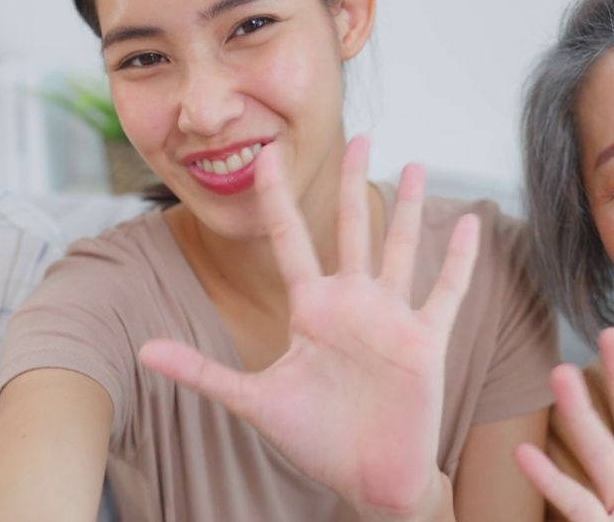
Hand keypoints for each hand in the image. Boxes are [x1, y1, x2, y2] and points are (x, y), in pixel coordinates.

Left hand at [139, 136, 477, 520]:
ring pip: (399, 248)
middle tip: (358, 135)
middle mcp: (351, 303)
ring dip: (408, 207)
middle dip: (352, 181)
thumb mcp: (253, 400)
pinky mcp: (425, 340)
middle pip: (351, 227)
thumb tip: (142, 351)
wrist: (365, 478)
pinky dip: (460, 258)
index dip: (276, 196)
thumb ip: (201, 371)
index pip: (290, 238)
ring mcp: (390, 318)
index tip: (265, 153)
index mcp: (310, 309)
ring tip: (413, 164)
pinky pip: (445, 291)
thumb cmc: (314, 439)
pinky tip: (470, 222)